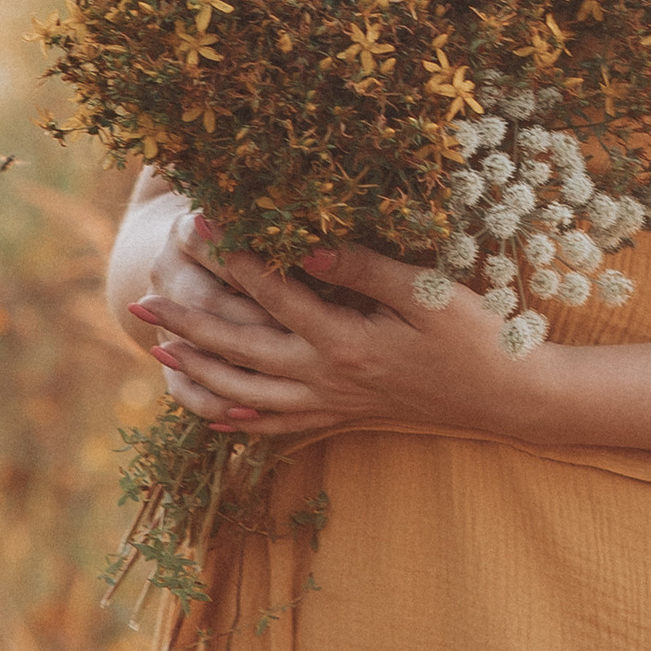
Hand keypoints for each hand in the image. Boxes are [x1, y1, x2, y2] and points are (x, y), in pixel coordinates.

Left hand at [129, 226, 546, 439]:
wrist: (509, 399)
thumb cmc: (479, 339)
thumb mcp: (430, 292)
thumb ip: (365, 269)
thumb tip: (304, 244)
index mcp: (345, 342)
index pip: (273, 294)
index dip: (233, 258)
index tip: (198, 225)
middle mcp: (327, 378)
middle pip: (240, 350)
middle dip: (189, 322)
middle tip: (142, 298)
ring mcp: (333, 403)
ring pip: (247, 395)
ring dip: (199, 372)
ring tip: (159, 349)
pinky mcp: (345, 416)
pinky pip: (279, 425)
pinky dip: (241, 419)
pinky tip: (214, 411)